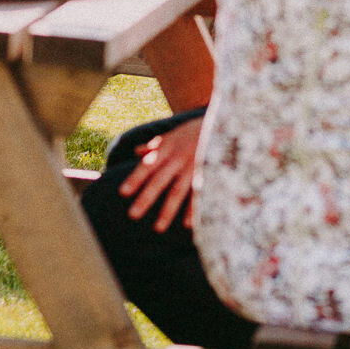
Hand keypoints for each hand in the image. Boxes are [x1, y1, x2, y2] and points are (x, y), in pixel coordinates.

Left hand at [118, 115, 203, 231]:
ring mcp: (195, 166)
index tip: (123, 193)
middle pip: (160, 180)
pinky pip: (200, 193)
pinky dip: (194, 209)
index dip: (136, 178)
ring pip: (178, 190)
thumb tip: (137, 151)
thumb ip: (156, 144)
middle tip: (132, 215)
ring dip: (168, 210)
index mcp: (168, 148)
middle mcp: (179, 158)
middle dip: (146, 197)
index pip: (148, 165)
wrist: (226, 121)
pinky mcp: (209, 173)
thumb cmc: (197, 129)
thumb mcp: (175, 133)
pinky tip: (188, 224)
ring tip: (158, 227)